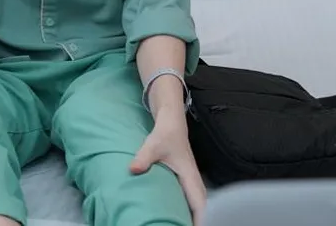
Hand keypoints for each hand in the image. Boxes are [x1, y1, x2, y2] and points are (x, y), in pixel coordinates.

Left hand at [130, 107, 205, 225]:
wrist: (170, 120)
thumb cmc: (165, 132)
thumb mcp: (153, 145)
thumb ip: (143, 158)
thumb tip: (133, 170)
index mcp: (190, 175)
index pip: (200, 202)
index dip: (202, 217)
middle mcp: (194, 179)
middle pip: (202, 205)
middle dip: (200, 219)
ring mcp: (190, 178)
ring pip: (198, 201)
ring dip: (196, 213)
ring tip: (187, 224)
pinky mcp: (185, 177)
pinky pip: (192, 197)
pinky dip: (190, 207)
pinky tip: (182, 214)